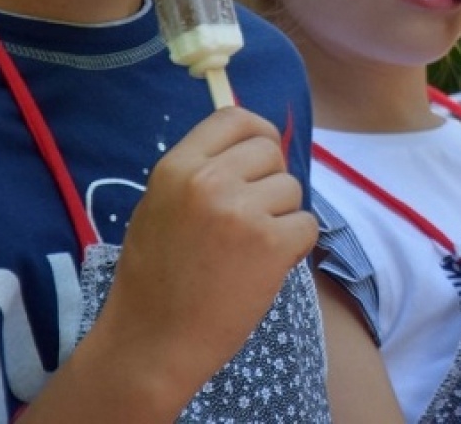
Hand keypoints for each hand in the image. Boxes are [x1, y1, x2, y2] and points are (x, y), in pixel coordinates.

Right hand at [90, 107, 319, 400]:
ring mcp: (242, 212)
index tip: (261, 156)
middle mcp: (210, 181)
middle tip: (250, 219)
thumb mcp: (160, 205)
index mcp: (176, 167)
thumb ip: (201, 173)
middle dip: (269, 182)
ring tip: (248, 251)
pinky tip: (263, 268)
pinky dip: (294, 247)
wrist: (153, 342)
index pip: (234, 118)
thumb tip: (254, 145)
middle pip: (270, 152)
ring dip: (281, 218)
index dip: (256, 134)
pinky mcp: (271, 244)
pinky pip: (307, 225)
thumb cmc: (155, 278)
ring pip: (292, 189)